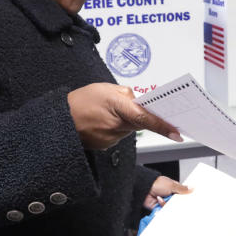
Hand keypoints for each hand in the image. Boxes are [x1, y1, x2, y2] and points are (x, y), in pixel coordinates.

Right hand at [67, 83, 182, 149]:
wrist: (59, 119)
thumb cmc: (80, 101)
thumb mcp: (105, 88)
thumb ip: (126, 94)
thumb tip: (142, 101)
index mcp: (118, 107)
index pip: (146, 118)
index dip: (163, 125)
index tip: (177, 133)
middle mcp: (116, 126)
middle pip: (139, 122)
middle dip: (136, 114)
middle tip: (120, 106)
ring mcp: (111, 139)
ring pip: (129, 129)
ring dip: (124, 121)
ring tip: (105, 113)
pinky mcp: (106, 146)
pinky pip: (119, 135)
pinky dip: (114, 128)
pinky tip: (101, 122)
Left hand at [144, 175, 190, 209]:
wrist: (144, 188)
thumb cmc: (157, 183)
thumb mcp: (172, 185)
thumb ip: (183, 189)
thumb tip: (192, 188)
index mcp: (174, 189)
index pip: (183, 196)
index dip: (185, 199)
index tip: (188, 202)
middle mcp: (170, 196)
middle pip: (178, 204)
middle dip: (177, 204)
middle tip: (174, 201)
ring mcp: (165, 202)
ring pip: (171, 208)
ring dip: (168, 204)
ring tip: (163, 199)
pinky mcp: (160, 208)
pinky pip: (164, 211)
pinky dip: (162, 208)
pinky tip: (159, 202)